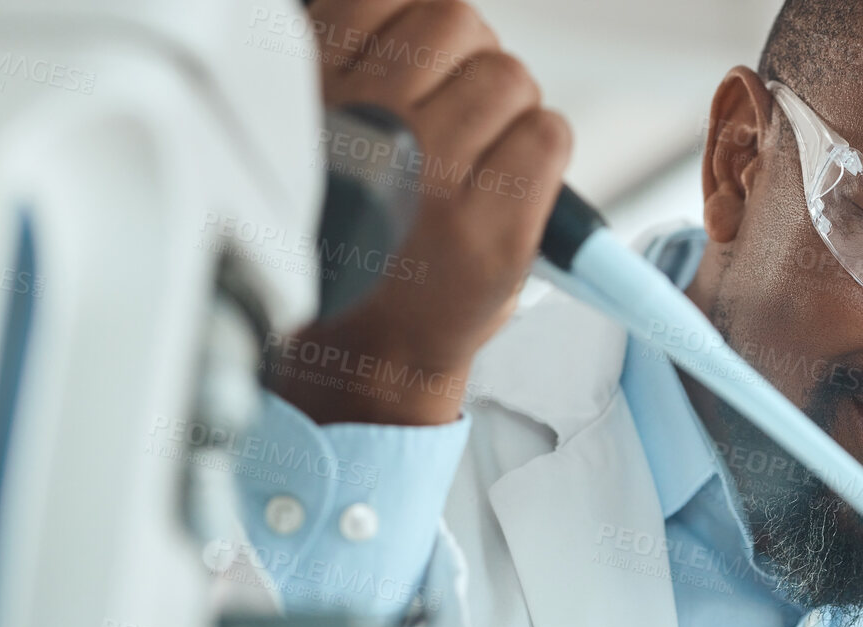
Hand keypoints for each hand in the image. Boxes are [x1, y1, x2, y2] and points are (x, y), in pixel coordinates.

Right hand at [268, 0, 571, 425]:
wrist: (367, 356)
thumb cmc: (347, 243)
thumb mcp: (313, 135)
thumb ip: (349, 65)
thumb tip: (406, 12)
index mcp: (313, 99)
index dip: (410, 24)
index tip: (414, 65)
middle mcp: (372, 131)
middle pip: (455, 21)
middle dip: (467, 59)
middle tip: (457, 113)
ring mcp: (438, 181)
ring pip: (509, 75)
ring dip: (508, 107)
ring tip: (481, 155)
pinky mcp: (497, 228)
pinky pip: (550, 133)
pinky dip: (542, 149)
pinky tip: (509, 184)